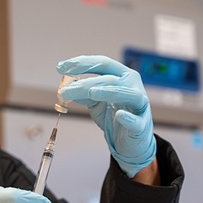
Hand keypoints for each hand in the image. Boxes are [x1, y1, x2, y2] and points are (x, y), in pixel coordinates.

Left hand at [57, 55, 155, 177]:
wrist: (129, 139)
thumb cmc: (113, 115)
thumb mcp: (95, 102)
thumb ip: (83, 94)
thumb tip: (66, 88)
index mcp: (121, 75)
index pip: (102, 63)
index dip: (82, 63)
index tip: (61, 67)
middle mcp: (132, 85)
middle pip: (109, 79)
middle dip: (86, 83)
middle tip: (66, 90)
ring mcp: (140, 104)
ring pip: (127, 94)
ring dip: (109, 92)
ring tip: (92, 93)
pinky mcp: (141, 124)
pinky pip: (136, 121)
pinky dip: (128, 118)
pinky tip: (119, 115)